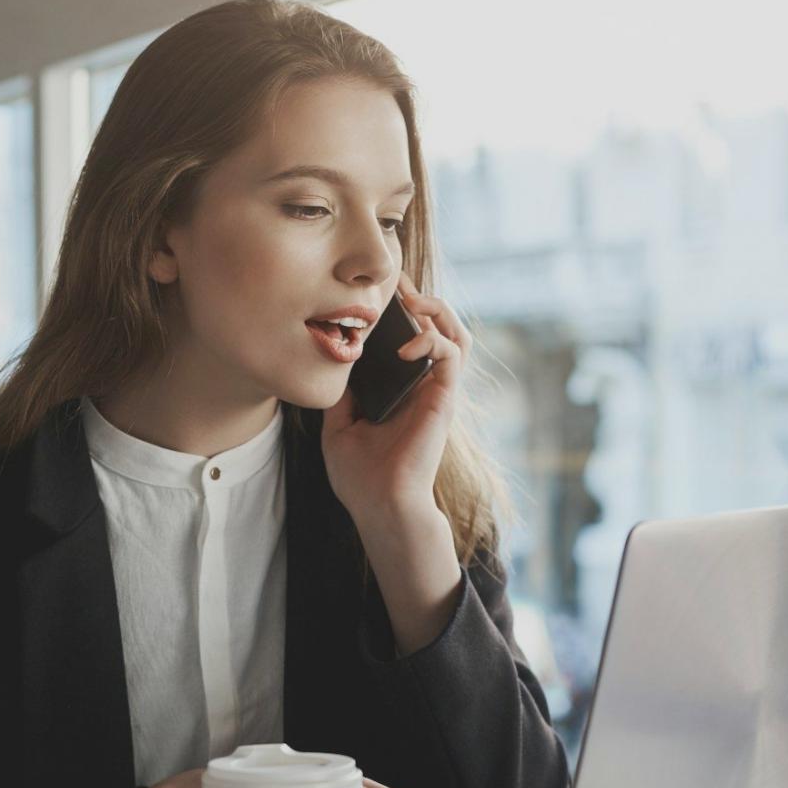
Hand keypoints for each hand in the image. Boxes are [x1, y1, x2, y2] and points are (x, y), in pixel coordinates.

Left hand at [320, 270, 472, 525]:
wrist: (378, 505)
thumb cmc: (360, 476)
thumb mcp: (338, 425)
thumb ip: (341, 393)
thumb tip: (331, 362)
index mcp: (401, 389)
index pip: (410, 337)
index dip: (401, 309)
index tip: (377, 288)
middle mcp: (423, 385)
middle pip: (438, 327)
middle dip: (422, 298)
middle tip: (397, 282)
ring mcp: (435, 391)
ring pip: (456, 333)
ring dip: (437, 310)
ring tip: (411, 301)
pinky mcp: (443, 398)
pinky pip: (451, 353)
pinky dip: (432, 339)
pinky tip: (405, 346)